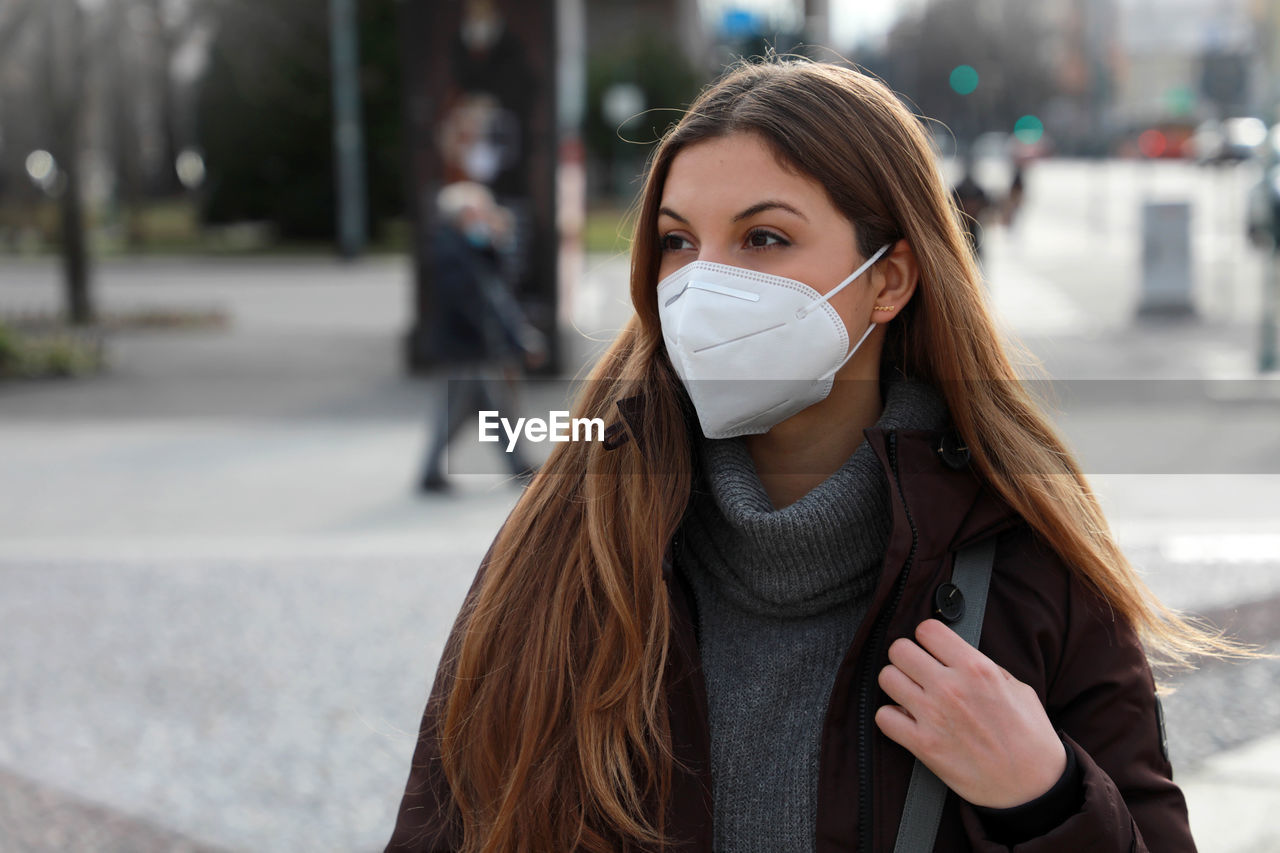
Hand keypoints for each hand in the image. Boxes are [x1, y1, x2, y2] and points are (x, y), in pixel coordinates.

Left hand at [875, 619, 1066, 808]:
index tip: (931, 649)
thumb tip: (957, 654)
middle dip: (906, 657)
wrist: (1033, 787)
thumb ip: (984, 667)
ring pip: (886, 678)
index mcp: (976, 668)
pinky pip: (883, 717)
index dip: (927, 638)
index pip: (927, 629)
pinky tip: (907, 720)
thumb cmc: (1030, 738)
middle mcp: (951, 687)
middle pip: (899, 650)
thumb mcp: (1017, 688)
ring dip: (897, 685)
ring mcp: (934, 716)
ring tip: (911, 694)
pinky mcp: (923, 745)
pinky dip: (892, 718)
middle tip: (917, 670)